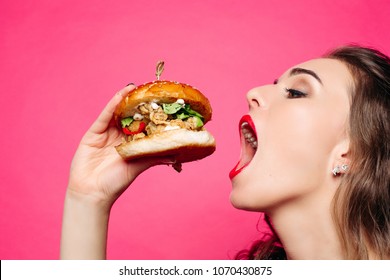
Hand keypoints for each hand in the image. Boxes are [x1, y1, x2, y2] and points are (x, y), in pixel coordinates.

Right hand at [67, 84, 172, 206]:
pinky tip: (122, 94)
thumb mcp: (139, 166)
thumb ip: (155, 157)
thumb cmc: (116, 182)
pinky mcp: (94, 133)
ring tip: (136, 87)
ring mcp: (106, 134)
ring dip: (125, 100)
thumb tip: (176, 156)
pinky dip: (112, 104)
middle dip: (138, 104)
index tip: (161, 103)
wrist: (92, 192)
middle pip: (129, 117)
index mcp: (130, 144)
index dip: (150, 115)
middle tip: (148, 89)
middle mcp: (119, 137)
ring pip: (117, 113)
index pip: (142, 125)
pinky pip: (105, 116)